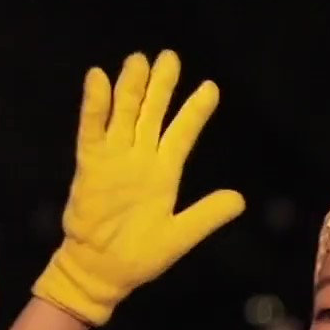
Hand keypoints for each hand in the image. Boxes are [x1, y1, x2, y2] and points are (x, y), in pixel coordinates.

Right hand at [32, 51, 245, 325]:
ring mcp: (113, 159)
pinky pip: (92, 130)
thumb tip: (240, 200)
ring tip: (139, 60)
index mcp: (164, 173)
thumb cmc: (140, 257)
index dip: (195, 111)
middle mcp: (139, 159)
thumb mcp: (180, 236)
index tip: (211, 87)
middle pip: (152, 114)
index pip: (182, 133)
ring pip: (124, 115)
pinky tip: (97, 79)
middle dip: (161, 86)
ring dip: (131, 89)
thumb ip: (206, 216)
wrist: (102, 272)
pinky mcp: (90, 166)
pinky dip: (95, 106)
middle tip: (170, 57)